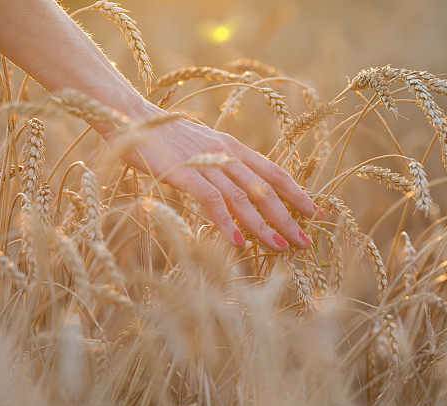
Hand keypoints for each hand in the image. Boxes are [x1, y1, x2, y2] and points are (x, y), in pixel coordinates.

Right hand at [104, 103, 323, 251]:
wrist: (129, 117)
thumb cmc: (164, 138)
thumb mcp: (202, 150)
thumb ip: (222, 168)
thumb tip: (239, 192)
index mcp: (233, 148)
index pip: (274, 173)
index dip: (297, 193)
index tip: (316, 212)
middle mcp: (226, 155)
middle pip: (266, 189)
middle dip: (288, 216)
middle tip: (305, 241)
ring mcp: (206, 164)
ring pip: (244, 198)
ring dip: (263, 225)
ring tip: (280, 247)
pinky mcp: (184, 174)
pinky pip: (212, 201)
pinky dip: (226, 223)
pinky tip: (237, 243)